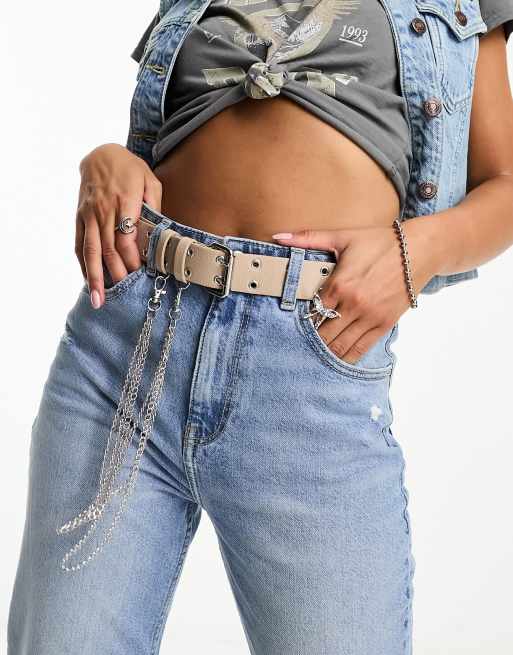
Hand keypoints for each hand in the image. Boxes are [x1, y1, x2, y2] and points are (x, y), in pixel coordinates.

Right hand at [75, 143, 161, 308]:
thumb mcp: (150, 180)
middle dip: (115, 274)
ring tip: (98, 299)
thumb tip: (159, 230)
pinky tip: (88, 281)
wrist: (100, 154)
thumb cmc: (130, 168)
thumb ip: (155, 204)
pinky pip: (80, 243)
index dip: (131, 258)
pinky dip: (83, 264)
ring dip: (95, 277)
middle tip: (122, 295)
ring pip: (90, 250)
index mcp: (124, 200)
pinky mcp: (80, 217)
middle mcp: (104, 210)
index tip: (139, 273)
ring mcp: (89, 215)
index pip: (125, 237)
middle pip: (108, 248)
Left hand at [272, 219, 440, 364]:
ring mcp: (370, 316)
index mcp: (339, 284)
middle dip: (310, 341)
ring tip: (314, 355)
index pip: (312, 312)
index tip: (293, 326)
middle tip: (299, 345)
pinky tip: (336, 359)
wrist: (420, 250)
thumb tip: (278, 236)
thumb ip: (308, 238)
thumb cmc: (379, 241)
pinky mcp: (384, 324)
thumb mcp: (342, 237)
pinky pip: (361, 348)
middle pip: (323, 334)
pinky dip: (346, 356)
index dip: (301, 321)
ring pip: (340, 345)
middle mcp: (353, 304)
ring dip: (326, 352)